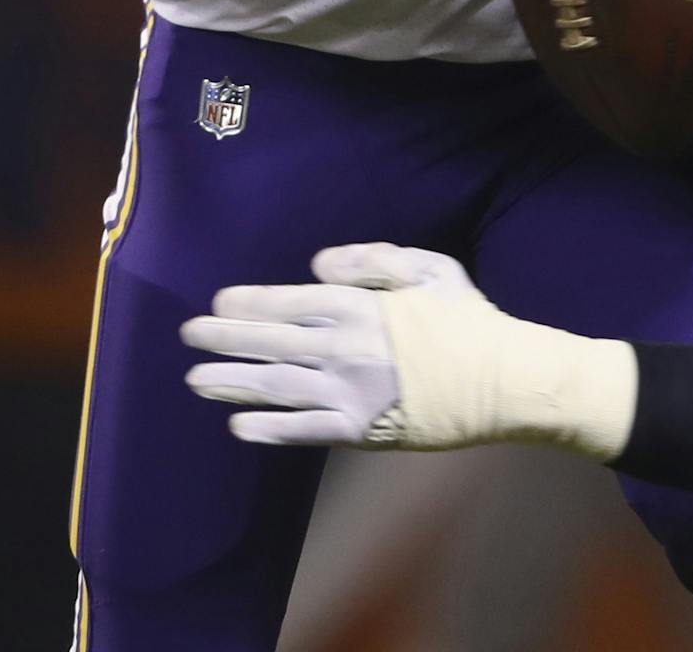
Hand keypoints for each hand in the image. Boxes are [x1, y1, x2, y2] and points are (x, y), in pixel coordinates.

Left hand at [182, 243, 477, 447]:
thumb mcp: (430, 268)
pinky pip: (302, 431)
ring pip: (275, 388)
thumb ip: (373, 260)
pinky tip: (239, 425)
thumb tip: (317, 266)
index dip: (249, 303)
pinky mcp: (359, 431)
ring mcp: (349, 394)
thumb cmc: (467, 320)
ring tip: (196, 379)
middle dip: (224, 339)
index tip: (219, 302)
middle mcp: (345, 350)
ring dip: (231, 383)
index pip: (289, 303)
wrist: (503, 381)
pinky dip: (267, 429)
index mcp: (361, 308)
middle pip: (270, 343)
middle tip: (189, 335)